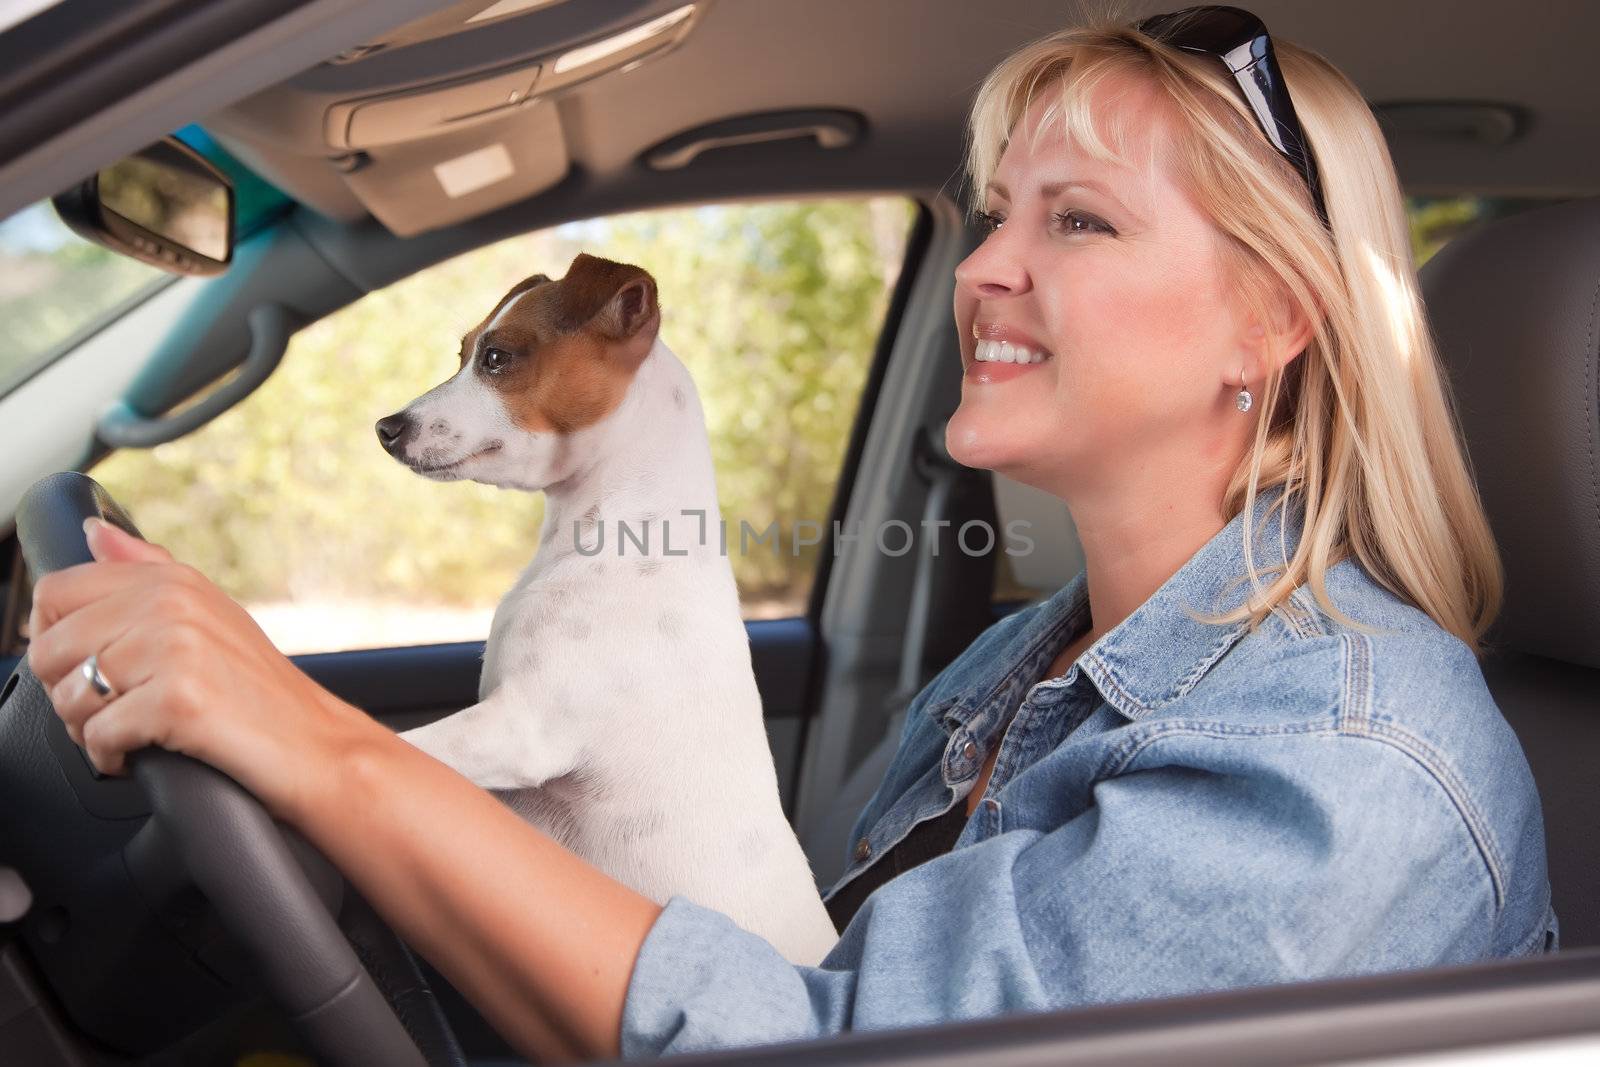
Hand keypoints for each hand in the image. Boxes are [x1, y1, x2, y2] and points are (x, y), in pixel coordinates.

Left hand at [25, 517, 367, 818]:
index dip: (55, 640)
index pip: (56, 592)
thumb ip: (148, 570)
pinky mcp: (179, 699)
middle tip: (113, 711)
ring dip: (88, 730)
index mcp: (173, 581)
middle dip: (69, 692)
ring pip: (68, 696)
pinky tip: (142, 756)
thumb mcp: (210, 615)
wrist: (317, 746)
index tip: (86, 667)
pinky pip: (98, 735)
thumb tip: (96, 532)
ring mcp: (176, 649)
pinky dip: (111, 758)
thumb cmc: (262, 694)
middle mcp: (171, 604)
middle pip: (50, 649)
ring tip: (131, 733)